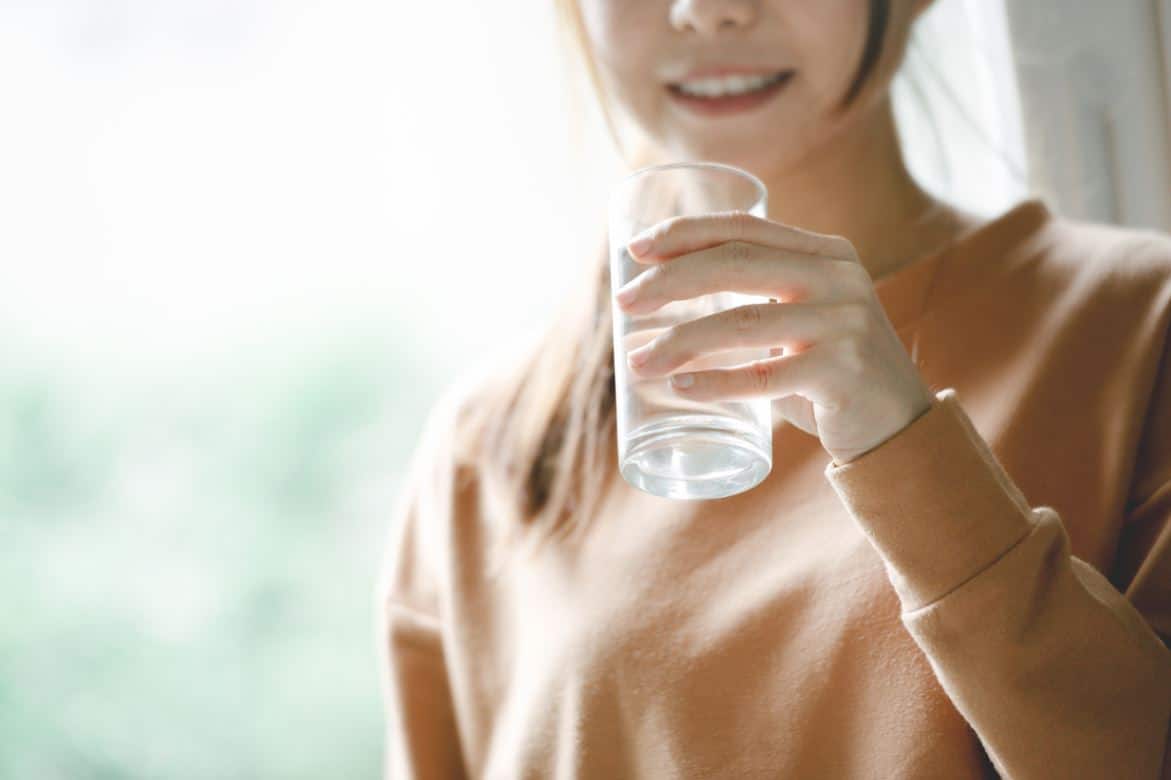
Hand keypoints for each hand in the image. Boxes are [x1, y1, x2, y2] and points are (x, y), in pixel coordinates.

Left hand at [613, 211, 934, 465]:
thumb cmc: (831, 373)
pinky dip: (717, 383)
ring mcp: (845, 325)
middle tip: (623, 304)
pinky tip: (681, 388)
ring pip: (742, 324)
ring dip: (679, 342)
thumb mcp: (805, 317)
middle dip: (669, 281)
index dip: (685, 233)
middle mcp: (839, 279)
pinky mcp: (843, 374)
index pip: (745, 227)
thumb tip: (665, 293)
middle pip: (736, 265)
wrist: (900, 426)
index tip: (635, 249)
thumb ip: (759, 297)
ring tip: (636, 362)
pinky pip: (765, 377)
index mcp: (827, 254)